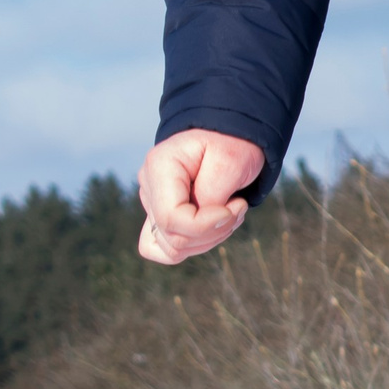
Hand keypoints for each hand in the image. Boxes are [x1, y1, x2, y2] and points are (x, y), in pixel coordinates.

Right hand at [137, 129, 266, 264]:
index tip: (236, 205)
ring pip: (173, 249)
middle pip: (173, 238)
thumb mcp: (231, 159)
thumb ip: (213, 193)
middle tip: (239, 205)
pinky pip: (168, 251)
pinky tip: (215, 226)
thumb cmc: (231, 143)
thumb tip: (203, 223)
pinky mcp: (161, 219)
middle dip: (215, 231)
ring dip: (210, 238)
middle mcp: (149, 187)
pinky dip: (196, 245)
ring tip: (230, 211)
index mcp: (159, 166)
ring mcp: (152, 205)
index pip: (171, 218)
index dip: (205, 225)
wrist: (230, 137)